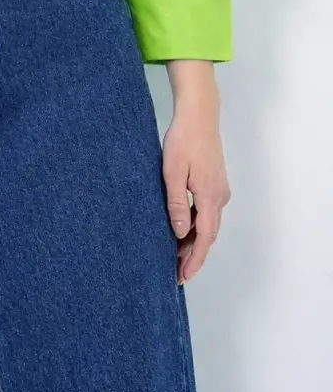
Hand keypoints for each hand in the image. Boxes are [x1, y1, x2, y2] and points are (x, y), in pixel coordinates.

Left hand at [162, 104, 230, 283]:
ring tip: (175, 254)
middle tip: (176, 272)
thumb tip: (178, 233)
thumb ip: (176, 203)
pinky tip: (182, 227)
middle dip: (193, 255)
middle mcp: (220, 197)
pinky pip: (208, 211)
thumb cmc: (183, 140)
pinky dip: (196, 224)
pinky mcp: (216, 183)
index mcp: (210, 197)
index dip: (194, 260)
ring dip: (194, 240)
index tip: (183, 276)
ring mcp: (220, 189)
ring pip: (208, 223)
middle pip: (208, 234)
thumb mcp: (172, 172)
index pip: (204, 238)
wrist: (199, 115)